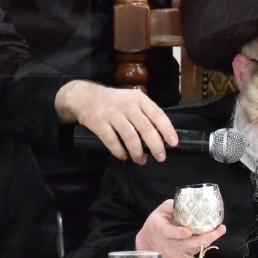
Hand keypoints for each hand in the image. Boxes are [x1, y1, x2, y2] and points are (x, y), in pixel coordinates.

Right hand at [54, 80, 177, 164]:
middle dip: (155, 145)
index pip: (157, 114)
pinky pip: (111, 141)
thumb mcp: (132, 100)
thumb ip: (145, 114)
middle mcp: (127, 105)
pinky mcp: (98, 122)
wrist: (84, 96)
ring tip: (141, 160)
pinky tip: (124, 156)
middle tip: (161, 157)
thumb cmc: (114, 102)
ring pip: (130, 136)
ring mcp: (112, 113)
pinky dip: (119, 152)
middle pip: (145, 128)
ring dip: (137, 152)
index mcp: (139, 99)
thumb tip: (161, 136)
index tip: (173, 143)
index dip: (167, 130)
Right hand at [134, 199, 226, 257]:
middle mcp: (169, 244)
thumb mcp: (159, 212)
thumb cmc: (156, 225)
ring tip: (220, 230)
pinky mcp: (182, 257)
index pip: (169, 233)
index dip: (178, 233)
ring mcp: (176, 252)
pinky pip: (195, 250)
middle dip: (202, 239)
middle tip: (215, 231)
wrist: (149, 246)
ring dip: (208, 240)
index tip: (188, 232)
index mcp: (160, 230)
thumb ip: (172, 206)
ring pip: (194, 248)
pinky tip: (214, 235)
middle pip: (186, 244)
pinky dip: (205, 243)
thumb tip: (187, 201)